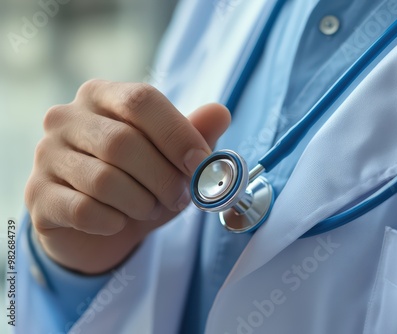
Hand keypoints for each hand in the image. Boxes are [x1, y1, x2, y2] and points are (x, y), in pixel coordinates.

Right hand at [25, 80, 230, 273]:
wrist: (100, 226)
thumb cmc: (141, 182)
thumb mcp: (173, 159)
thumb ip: (195, 135)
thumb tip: (220, 113)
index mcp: (103, 96)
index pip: (141, 100)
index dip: (177, 134)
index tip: (201, 163)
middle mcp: (67, 118)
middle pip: (123, 143)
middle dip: (163, 178)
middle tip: (180, 197)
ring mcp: (47, 155)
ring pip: (104, 180)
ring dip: (141, 203)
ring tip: (150, 208)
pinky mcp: (38, 195)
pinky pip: (83, 210)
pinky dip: (113, 222)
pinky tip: (119, 222)